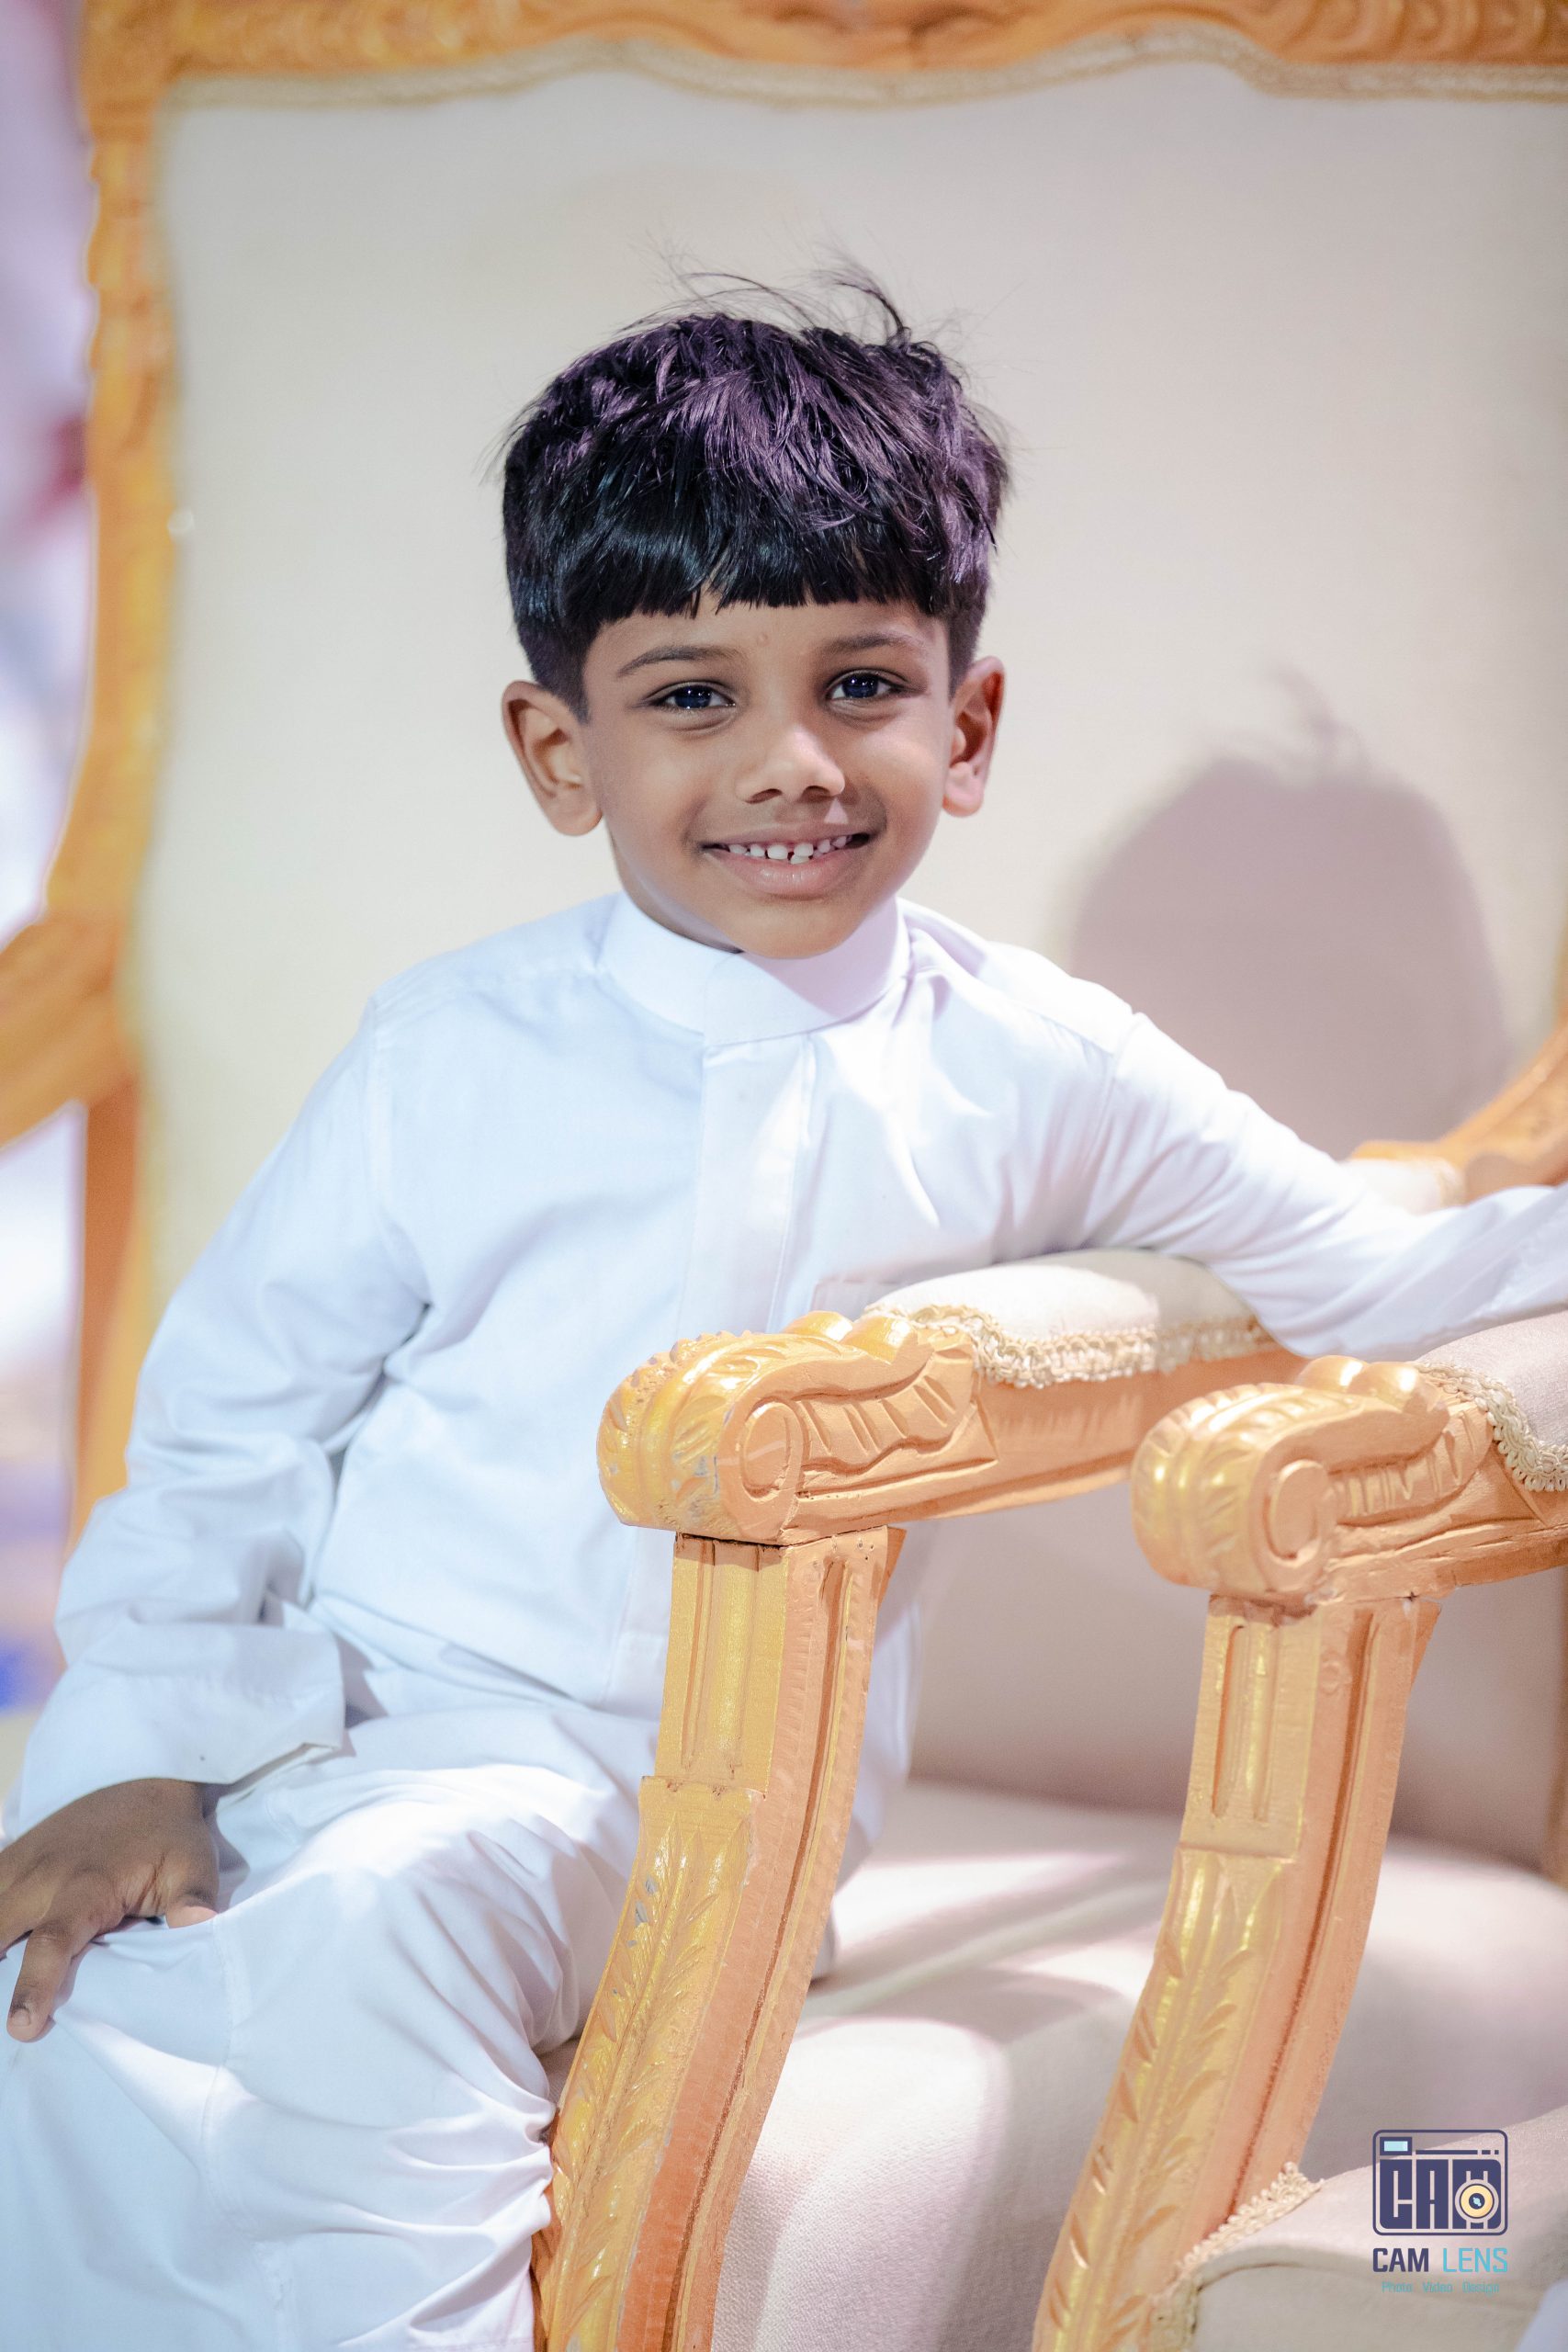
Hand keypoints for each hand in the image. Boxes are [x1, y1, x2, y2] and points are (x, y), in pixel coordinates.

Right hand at [0, 1777, 218, 2039]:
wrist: (148, 1779)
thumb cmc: (169, 1834)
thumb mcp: (192, 1864)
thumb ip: (193, 1899)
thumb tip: (199, 1925)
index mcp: (88, 1885)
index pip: (53, 1941)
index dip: (34, 1985)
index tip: (22, 2025)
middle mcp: (44, 1874)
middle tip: (10, 2017)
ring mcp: (23, 1862)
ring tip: (0, 1978)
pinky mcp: (14, 1854)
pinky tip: (2, 1941)